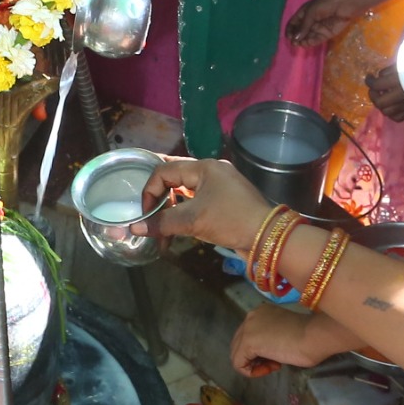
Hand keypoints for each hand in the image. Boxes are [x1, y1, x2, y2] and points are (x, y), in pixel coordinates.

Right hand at [143, 155, 269, 252]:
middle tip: (150, 219)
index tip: (146, 215)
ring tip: (163, 228)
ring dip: (172, 209)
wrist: (268, 237)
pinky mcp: (227, 200)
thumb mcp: (193, 221)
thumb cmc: (230, 220)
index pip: (164, 171)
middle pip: (175, 178)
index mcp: (204, 167)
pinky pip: (198, 201)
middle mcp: (212, 171)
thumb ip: (162, 222)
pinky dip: (186, 213)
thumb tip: (135, 228)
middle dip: (160, 199)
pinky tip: (180, 228)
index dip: (150, 191)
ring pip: (186, 192)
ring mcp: (221, 186)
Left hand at [231, 303, 340, 373]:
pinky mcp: (248, 342)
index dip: (261, 352)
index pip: (249, 336)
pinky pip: (238, 363)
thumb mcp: (285, 334)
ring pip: (237, 354)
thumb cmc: (309, 337)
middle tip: (274, 364)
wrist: (315, 336)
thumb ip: (272, 338)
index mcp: (261, 312)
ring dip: (255, 365)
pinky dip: (251, 371)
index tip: (278, 356)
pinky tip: (270, 369)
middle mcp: (251, 316)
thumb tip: (267, 351)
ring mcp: (248, 328)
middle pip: (239, 344)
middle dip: (255, 358)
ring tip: (274, 366)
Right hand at [285, 0, 365, 49]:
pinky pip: (316, 40)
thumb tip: (294, 39)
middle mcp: (310, 21)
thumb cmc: (326, 4)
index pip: (294, 23)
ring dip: (302, 41)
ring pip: (307, 37)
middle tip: (293, 42)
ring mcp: (318, 28)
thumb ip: (303, 26)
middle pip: (300, 31)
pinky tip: (306, 43)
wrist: (345, 5)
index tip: (288, 36)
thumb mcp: (311, 12)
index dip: (290, 29)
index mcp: (304, 13)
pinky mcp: (326, 34)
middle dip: (296, 37)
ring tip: (298, 44)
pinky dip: (311, 42)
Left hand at [366, 64, 403, 121]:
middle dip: (373, 95)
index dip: (369, 81)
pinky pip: (397, 117)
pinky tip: (390, 106)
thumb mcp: (403, 64)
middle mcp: (402, 96)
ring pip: (386, 112)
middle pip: (380, 102)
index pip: (377, 85)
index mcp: (400, 82)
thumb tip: (379, 77)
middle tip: (373, 89)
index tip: (369, 77)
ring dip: (380, 105)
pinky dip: (390, 113)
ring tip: (380, 97)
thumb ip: (389, 71)